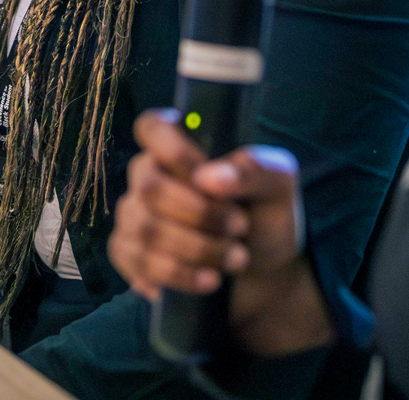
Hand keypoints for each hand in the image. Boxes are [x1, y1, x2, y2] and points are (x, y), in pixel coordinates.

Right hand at [112, 111, 334, 355]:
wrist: (265, 273)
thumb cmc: (266, 215)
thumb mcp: (278, 187)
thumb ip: (253, 170)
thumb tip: (209, 178)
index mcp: (180, 146)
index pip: (151, 127)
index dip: (173, 151)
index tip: (206, 177)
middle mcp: (149, 176)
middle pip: (148, 187)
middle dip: (200, 214)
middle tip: (240, 226)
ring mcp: (134, 216)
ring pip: (145, 229)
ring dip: (197, 249)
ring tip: (237, 258)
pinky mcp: (131, 254)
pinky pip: (137, 263)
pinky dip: (179, 275)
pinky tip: (208, 280)